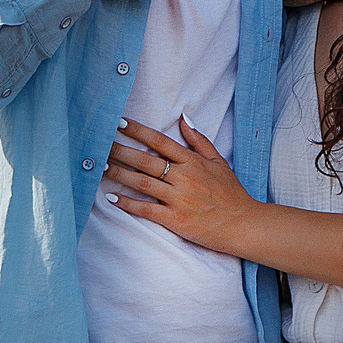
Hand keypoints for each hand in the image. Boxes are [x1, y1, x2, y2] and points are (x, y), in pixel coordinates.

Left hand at [103, 117, 255, 252]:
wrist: (242, 224)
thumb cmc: (231, 193)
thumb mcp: (218, 162)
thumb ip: (199, 140)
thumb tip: (183, 118)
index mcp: (192, 161)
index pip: (160, 141)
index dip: (138, 131)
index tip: (120, 123)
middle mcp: (183, 177)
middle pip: (145, 160)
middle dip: (120, 151)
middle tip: (100, 145)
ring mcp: (178, 199)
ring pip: (142, 183)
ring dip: (119, 174)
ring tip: (100, 168)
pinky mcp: (175, 219)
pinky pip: (146, 209)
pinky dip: (128, 203)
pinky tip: (112, 198)